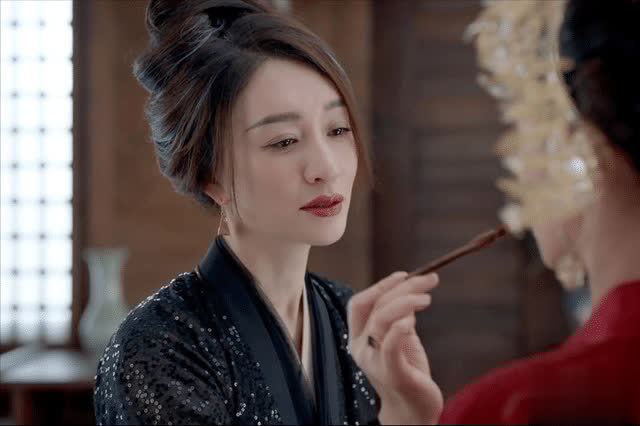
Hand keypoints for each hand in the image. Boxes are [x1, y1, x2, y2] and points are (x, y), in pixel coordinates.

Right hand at [347, 271, 443, 424]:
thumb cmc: (408, 371)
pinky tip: (411, 320)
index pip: (360, 303)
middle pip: (374, 306)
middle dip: (401, 288)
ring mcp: (374, 362)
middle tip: (429, 280)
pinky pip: (390, 347)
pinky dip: (399, 329)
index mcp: (360, 337)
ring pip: (381, 321)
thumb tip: (408, 292)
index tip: (405, 274)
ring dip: (405, 302)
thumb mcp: (402, 338)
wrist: (413, 410)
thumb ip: (399, 316)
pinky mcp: (393, 374)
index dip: (381, 285)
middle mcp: (361, 348)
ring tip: (427, 298)